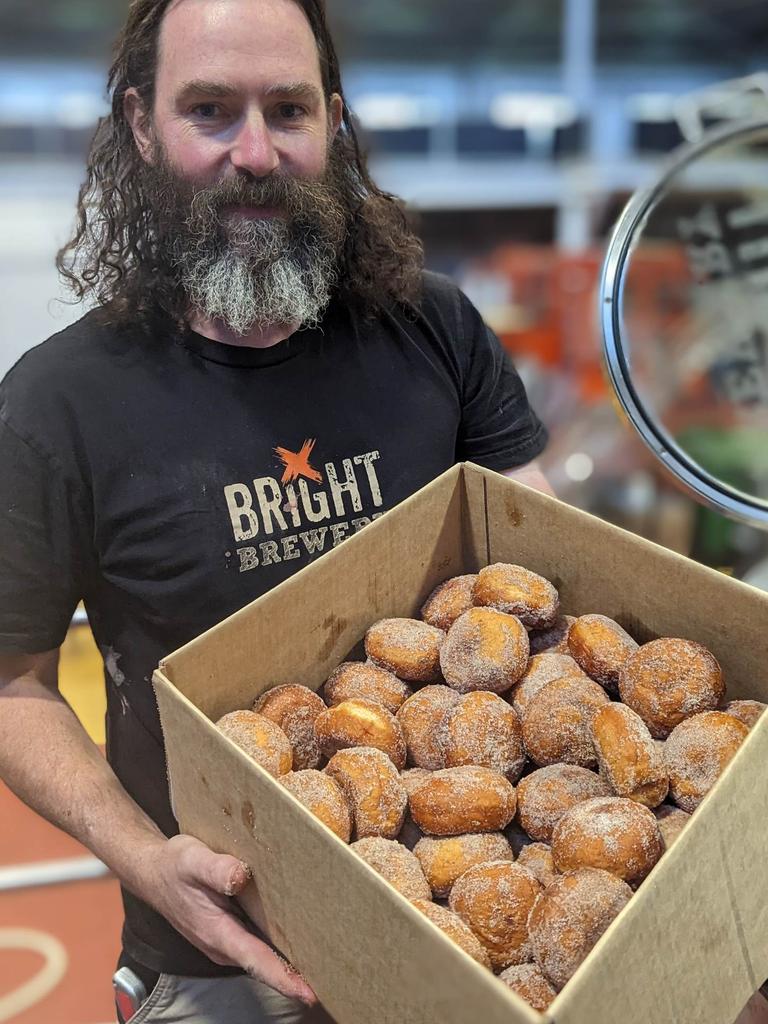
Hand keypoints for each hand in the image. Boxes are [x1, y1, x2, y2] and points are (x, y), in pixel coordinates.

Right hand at [145, 834, 315, 1004]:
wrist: (151, 872)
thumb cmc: (173, 866)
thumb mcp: (192, 858)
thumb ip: (216, 868)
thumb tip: (240, 876)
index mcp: (217, 932)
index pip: (256, 961)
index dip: (283, 978)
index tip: (309, 993)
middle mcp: (223, 944)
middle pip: (265, 966)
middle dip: (295, 976)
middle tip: (334, 977)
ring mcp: (225, 941)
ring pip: (261, 957)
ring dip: (288, 963)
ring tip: (324, 961)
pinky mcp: (227, 933)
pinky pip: (256, 946)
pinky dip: (277, 949)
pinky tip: (297, 940)